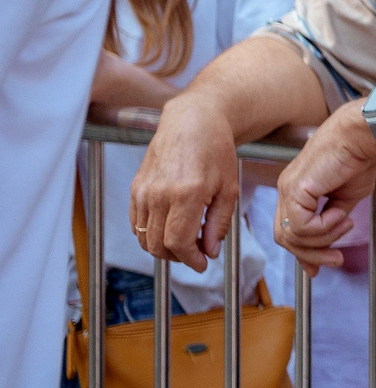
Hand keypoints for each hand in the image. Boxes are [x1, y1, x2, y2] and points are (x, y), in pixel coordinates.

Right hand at [129, 92, 244, 271]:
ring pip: (144, 237)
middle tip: (195, 254)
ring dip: (163, 248)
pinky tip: (168, 229)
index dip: (190, 259)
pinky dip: (149, 234)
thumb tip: (209, 252)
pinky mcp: (135, 188)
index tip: (202, 264)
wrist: (192, 123)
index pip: (178, 243)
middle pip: (158, 244)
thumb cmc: (216, 152)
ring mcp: (143, 191)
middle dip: (177, 257)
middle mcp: (159, 194)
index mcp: (186, 195)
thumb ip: (218, 223)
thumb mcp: (228, 188)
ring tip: (184, 243)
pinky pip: (136, 223)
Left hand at [272, 103, 375, 272]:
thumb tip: (332, 240)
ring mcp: (287, 190)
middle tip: (336, 260)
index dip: (304, 251)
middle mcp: (286, 191)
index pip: (290, 229)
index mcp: (297, 191)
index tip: (321, 266)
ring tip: (346, 224)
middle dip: (311, 255)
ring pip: (292, 236)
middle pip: (285, 237)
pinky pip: (303, 226)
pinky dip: (325, 227)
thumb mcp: (346, 198)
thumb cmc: (358, 159)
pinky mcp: (294, 190)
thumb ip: (334, 219)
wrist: (361, 137)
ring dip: (324, 239)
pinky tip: (340, 214)